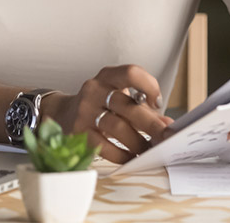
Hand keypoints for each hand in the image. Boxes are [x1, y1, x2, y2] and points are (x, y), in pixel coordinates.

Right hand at [44, 65, 172, 163]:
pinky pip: (104, 146)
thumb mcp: (118, 97)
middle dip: (151, 124)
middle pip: (127, 105)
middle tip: (165, 137)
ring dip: (137, 142)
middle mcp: (94, 90)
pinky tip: (131, 157)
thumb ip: (142, 108)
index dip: (149, 86)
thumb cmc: (99, 105)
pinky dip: (122, 154)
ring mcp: (85, 111)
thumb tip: (167, 124)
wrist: (63, 113)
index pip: (131, 73)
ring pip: (117, 127)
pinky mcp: (79, 132)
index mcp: (107, 77)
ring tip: (149, 150)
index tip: (157, 103)